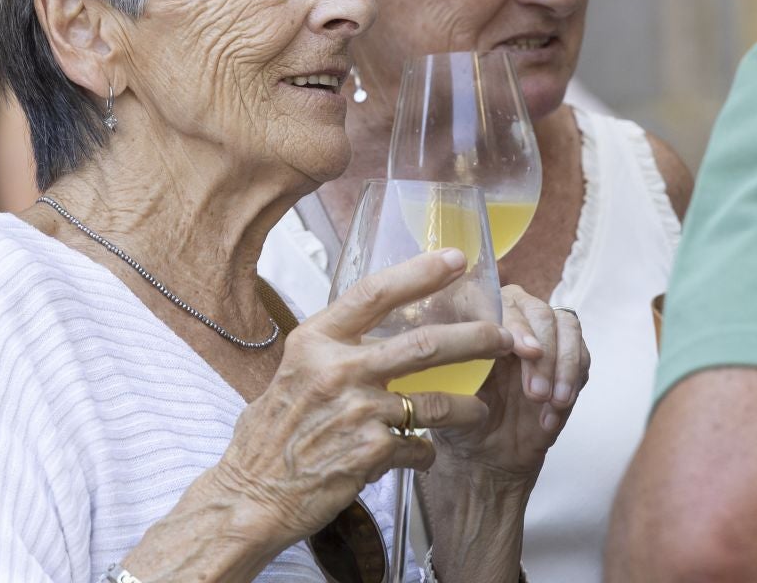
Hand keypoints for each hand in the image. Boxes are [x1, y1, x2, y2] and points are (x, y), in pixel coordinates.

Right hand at [205, 247, 519, 548]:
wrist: (251, 497)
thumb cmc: (268, 436)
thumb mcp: (293, 373)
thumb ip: (333, 351)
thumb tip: (370, 330)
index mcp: (315, 342)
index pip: (375, 293)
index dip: (421, 272)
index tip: (457, 259)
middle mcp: (337, 370)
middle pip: (424, 344)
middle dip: (475, 339)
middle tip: (505, 337)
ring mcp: (355, 412)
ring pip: (434, 402)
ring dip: (467, 407)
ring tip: (480, 409)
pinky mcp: (369, 454)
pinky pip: (419, 447)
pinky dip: (427, 453)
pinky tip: (424, 456)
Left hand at [434, 286, 588, 481]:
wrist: (482, 455)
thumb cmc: (458, 419)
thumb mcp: (448, 393)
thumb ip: (460, 366)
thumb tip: (477, 346)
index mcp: (480, 319)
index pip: (504, 302)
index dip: (517, 324)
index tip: (523, 352)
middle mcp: (513, 322)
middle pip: (541, 312)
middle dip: (544, 351)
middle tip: (536, 390)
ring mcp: (542, 341)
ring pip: (567, 327)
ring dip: (563, 364)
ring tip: (551, 401)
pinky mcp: (565, 364)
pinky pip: (582, 359)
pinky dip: (571, 383)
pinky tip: (551, 415)